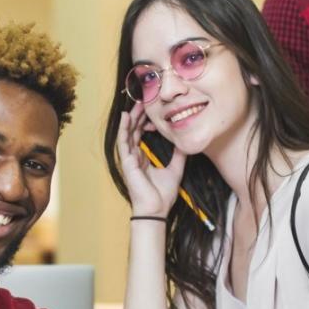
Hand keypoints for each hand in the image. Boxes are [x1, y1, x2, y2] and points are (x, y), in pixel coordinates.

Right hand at [115, 104, 186, 218]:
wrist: (157, 210)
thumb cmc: (163, 194)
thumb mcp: (175, 169)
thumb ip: (178, 155)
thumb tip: (185, 141)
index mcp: (142, 158)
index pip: (141, 134)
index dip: (145, 120)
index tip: (152, 108)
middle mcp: (134, 156)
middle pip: (134, 130)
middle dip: (139, 115)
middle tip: (144, 99)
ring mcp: (129, 159)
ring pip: (128, 133)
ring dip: (132, 118)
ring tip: (136, 103)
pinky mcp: (127, 162)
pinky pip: (124, 142)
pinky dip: (124, 129)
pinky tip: (127, 116)